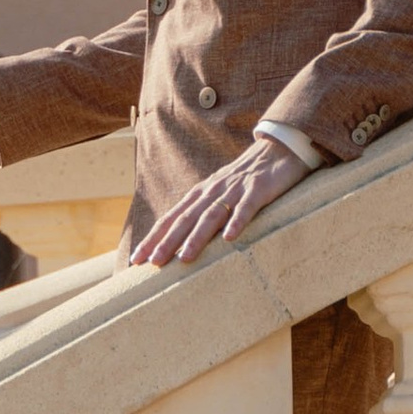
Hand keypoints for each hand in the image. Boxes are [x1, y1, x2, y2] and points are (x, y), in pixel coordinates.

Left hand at [129, 135, 306, 268]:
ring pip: (211, 215)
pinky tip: (230, 238)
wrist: (276, 150)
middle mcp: (211, 192)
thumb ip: (202, 214)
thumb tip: (182, 243)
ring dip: (197, 237)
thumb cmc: (244, 179)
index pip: (171, 219)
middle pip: (186, 219)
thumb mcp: (219, 195)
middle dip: (168, 241)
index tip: (136, 259)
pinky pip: (246, 207)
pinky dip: (237, 222)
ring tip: (185, 258)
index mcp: (200, 195)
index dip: (153, 239)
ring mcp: (234, 190)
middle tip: (154, 262)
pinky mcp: (257, 190)